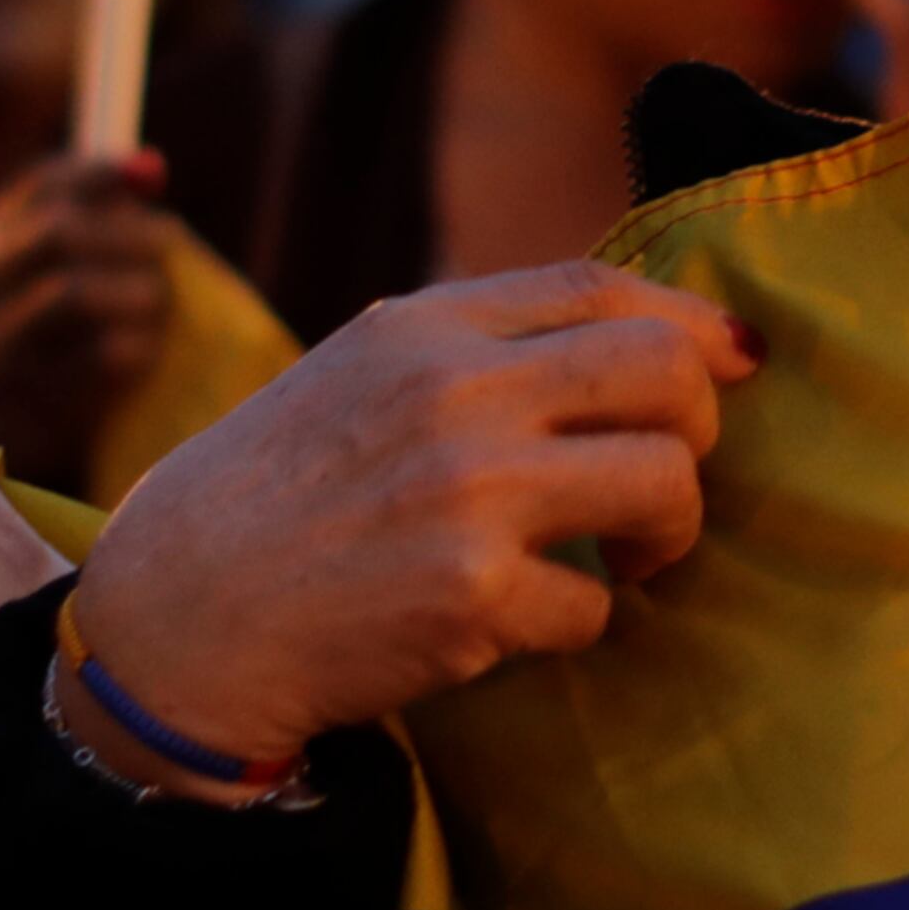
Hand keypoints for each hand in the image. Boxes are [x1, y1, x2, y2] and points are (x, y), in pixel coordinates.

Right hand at [0, 151, 180, 489]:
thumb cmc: (30, 330)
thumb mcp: (46, 268)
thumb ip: (97, 217)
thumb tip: (153, 166)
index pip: (41, 185)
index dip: (101, 171)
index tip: (152, 175)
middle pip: (58, 234)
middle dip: (128, 236)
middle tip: (170, 244)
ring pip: (70, 294)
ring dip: (132, 294)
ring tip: (156, 305)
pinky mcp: (16, 396)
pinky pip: (90, 361)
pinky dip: (131, 350)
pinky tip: (144, 353)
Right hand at [56, 262, 761, 796]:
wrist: (172, 620)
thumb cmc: (272, 500)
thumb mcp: (356, 376)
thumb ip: (474, 349)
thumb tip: (638, 341)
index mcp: (421, 328)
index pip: (599, 288)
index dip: (692, 323)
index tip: (736, 360)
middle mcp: (451, 393)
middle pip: (665, 373)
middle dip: (698, 429)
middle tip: (659, 481)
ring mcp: (466, 494)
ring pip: (665, 482)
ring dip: (666, 533)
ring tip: (621, 558)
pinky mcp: (472, 599)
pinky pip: (599, 603)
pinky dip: (578, 620)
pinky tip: (519, 621)